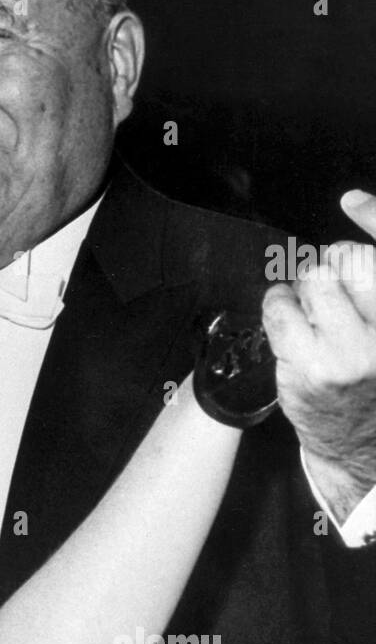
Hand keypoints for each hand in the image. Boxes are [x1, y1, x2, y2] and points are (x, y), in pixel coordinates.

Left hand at [263, 189, 375, 522]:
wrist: (362, 442)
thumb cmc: (374, 373)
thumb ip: (371, 278)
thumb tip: (355, 201)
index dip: (373, 215)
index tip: (353, 201)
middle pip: (348, 259)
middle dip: (332, 266)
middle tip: (328, 290)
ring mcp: (349, 355)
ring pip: (313, 280)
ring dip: (302, 288)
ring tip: (309, 309)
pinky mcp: (311, 371)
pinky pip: (280, 313)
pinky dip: (278, 308)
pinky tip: (287, 320)